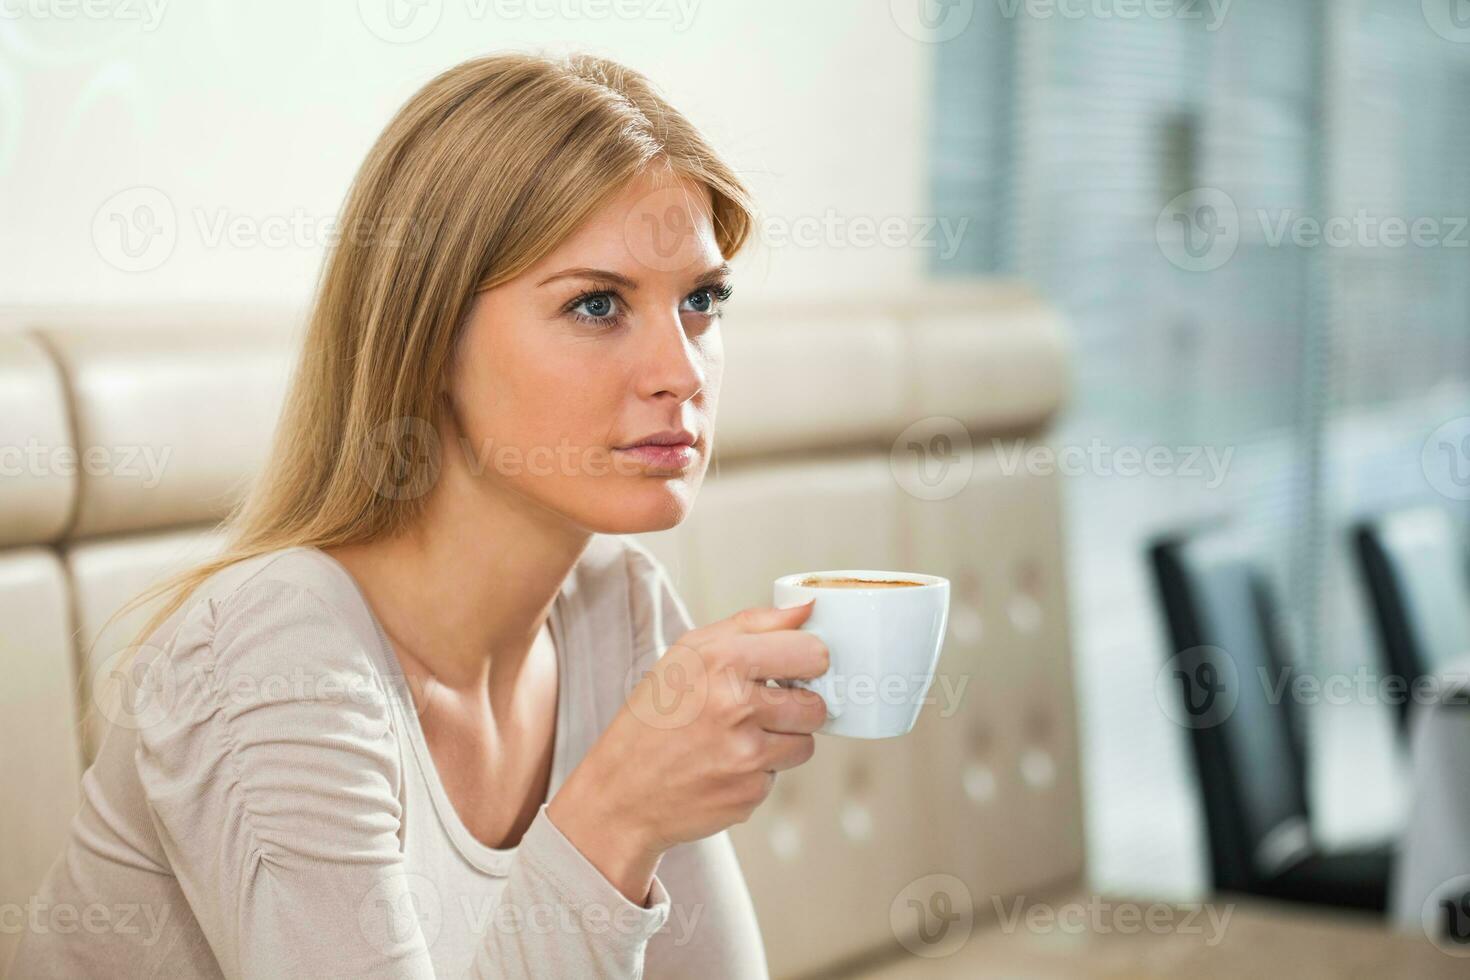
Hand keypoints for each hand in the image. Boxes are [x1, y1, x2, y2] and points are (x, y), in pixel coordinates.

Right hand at [547, 600, 828, 902]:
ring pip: (805, 744)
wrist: (619, 793)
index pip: (811, 652)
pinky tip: (723, 767)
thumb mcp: (687, 652)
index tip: (794, 668)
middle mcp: (737, 707)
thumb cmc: (653, 717)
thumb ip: (753, 624)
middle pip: (816, 705)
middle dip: (796, 707)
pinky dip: (758, 772)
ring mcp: (745, 756)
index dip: (807, 661)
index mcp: (723, 661)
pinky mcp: (750, 794)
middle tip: (760, 709)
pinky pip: (778, 777)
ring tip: (737, 738)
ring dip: (781, 742)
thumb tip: (808, 607)